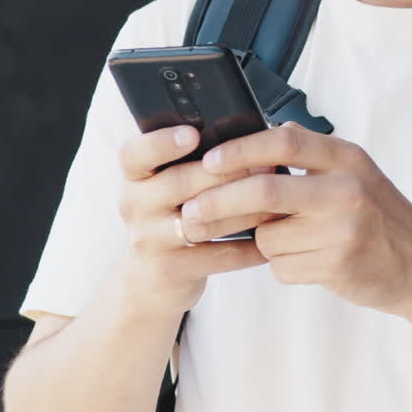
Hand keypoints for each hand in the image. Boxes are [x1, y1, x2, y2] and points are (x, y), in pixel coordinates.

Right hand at [118, 125, 273, 313]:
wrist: (151, 278)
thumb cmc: (173, 215)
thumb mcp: (168, 186)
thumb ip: (194, 161)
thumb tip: (249, 135)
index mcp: (136, 175)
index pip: (134, 153)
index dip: (161, 142)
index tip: (193, 134)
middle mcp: (134, 204)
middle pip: (178, 182)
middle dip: (227, 173)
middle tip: (268, 166)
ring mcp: (148, 238)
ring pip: (200, 220)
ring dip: (244, 210)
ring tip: (276, 202)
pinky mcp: (169, 268)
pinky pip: (216, 255)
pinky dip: (247, 248)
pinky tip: (270, 240)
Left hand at [179, 123, 411, 315]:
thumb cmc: (379, 217)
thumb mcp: (354, 174)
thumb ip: (310, 160)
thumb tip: (259, 144)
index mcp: (346, 158)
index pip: (285, 142)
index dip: (241, 150)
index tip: (208, 161)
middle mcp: (347, 189)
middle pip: (264, 191)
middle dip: (218, 202)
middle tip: (190, 213)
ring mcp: (343, 229)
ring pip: (268, 237)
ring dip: (263, 243)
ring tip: (291, 242)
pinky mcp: (338, 265)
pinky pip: (282, 267)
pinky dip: (282, 266)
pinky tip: (309, 261)